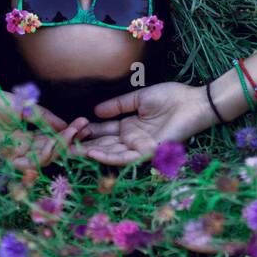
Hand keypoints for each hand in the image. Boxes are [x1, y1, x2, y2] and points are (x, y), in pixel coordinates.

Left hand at [0, 88, 88, 170]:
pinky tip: (54, 142)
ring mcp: (13, 155)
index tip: (85, 123)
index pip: (52, 139)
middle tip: (87, 130)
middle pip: (52, 151)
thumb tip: (65, 124)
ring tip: (72, 133)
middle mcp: (21, 148)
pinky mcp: (5, 160)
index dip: (69, 133)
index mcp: (25, 136)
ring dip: (61, 147)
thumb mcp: (23, 106)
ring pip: (45, 159)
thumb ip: (43, 117)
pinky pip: (30, 163)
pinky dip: (45, 154)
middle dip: (71, 141)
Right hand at [71, 82, 213, 166]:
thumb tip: (95, 111)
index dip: (87, 130)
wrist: (193, 102)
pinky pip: (126, 158)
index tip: (69, 127)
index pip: (103, 130)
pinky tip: (94, 151)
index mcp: (129, 127)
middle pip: (103, 144)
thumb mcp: (138, 99)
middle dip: (84, 145)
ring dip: (92, 152)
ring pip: (111, 154)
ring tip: (72, 150)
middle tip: (63, 144)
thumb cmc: (171, 98)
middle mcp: (132, 139)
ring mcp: (139, 147)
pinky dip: (109, 157)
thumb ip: (118, 105)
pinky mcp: (148, 152)